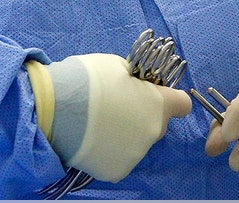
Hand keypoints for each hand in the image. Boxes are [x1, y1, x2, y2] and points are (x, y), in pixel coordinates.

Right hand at [44, 53, 190, 181]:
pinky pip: (118, 159)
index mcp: (159, 103)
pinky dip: (108, 152)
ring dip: (124, 135)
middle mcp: (154, 131)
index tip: (154, 97)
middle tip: (115, 109)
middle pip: (156, 125)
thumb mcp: (117, 66)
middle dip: (141, 117)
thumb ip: (134, 80)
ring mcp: (136, 154)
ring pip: (136, 143)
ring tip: (97, 125)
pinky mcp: (117, 171)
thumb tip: (135, 85)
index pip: (182, 105)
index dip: (169, 99)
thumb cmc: (87, 80)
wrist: (56, 108)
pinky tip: (91, 140)